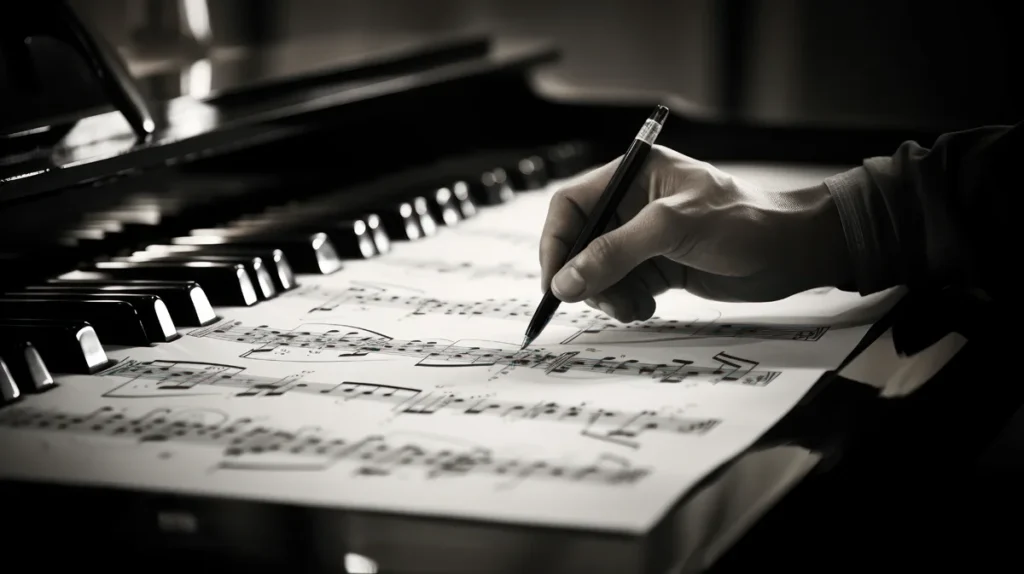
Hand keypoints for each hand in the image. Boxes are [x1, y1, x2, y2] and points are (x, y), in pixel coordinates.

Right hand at [538, 145, 852, 321]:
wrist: (792, 252)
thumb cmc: (743, 221)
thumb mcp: (672, 229)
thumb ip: (615, 252)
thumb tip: (566, 279)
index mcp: (632, 177)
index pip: (571, 205)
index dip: (557, 242)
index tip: (556, 280)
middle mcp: (633, 205)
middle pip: (581, 243)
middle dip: (585, 276)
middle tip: (601, 299)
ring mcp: (645, 238)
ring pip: (599, 271)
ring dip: (607, 295)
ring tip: (632, 307)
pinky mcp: (659, 266)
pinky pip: (623, 288)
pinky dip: (626, 303)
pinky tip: (648, 308)